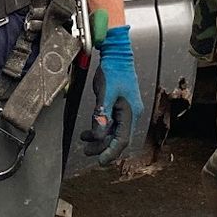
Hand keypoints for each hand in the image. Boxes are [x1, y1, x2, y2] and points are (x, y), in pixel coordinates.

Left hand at [81, 23, 142, 164]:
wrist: (117, 55)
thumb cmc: (113, 71)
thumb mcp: (105, 94)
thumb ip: (102, 116)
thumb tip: (97, 135)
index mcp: (131, 112)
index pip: (122, 139)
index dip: (111, 152)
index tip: (100, 161)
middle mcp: (131, 114)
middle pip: (118, 138)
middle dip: (102, 147)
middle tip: (86, 152)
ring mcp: (126, 111)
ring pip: (113, 132)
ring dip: (99, 139)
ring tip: (84, 142)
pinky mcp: (119, 107)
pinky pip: (111, 124)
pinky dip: (99, 129)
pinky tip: (87, 132)